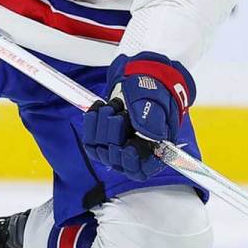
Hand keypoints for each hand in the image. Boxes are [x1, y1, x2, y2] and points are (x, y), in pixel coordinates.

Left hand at [81, 52, 195, 180]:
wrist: (140, 77)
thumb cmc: (154, 90)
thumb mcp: (157, 101)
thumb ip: (153, 118)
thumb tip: (150, 136)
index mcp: (155, 149)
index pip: (141, 170)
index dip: (132, 163)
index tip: (128, 148)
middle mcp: (134, 153)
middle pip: (117, 160)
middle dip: (115, 134)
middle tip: (120, 113)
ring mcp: (116, 147)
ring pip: (100, 151)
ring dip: (103, 125)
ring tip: (113, 105)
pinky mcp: (101, 139)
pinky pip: (90, 141)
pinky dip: (91, 121)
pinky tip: (99, 106)